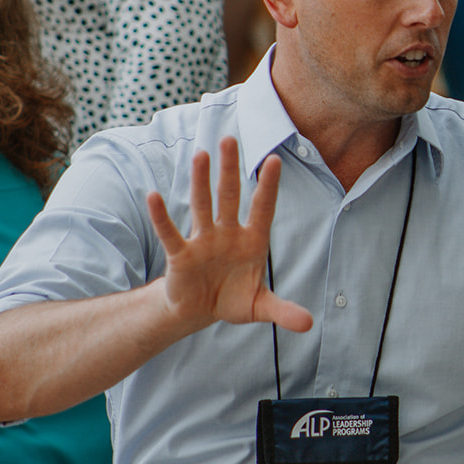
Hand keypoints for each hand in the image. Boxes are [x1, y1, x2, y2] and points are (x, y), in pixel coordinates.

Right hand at [146, 135, 313, 332]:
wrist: (201, 312)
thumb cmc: (233, 299)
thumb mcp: (261, 307)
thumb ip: (284, 311)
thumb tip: (309, 324)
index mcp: (252, 241)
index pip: (262, 208)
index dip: (268, 186)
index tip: (275, 160)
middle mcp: (227, 234)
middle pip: (230, 196)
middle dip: (231, 169)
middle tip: (231, 139)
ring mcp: (204, 241)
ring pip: (202, 205)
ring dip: (201, 182)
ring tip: (201, 155)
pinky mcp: (182, 255)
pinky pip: (171, 233)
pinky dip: (162, 216)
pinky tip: (154, 197)